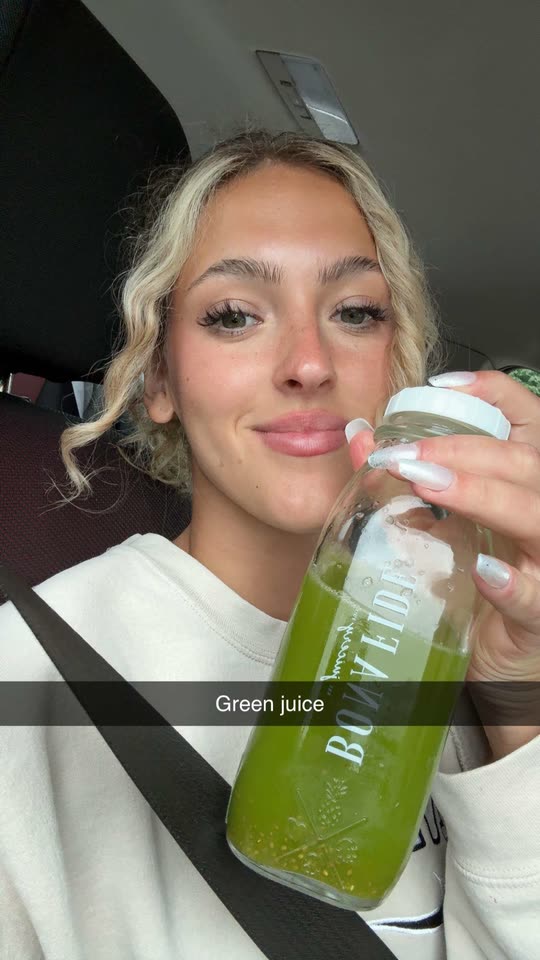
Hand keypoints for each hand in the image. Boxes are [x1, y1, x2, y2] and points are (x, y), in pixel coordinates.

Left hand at [347, 371, 539, 760]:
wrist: (499, 666)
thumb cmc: (476, 589)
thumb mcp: (443, 529)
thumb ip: (408, 481)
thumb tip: (361, 436)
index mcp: (528, 487)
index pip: (528, 423)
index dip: (496, 394)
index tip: (441, 386)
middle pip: (528, 463)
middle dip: (467, 450)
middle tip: (408, 453)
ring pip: (538, 516)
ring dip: (484, 496)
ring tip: (430, 485)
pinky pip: (539, 598)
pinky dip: (514, 584)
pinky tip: (484, 571)